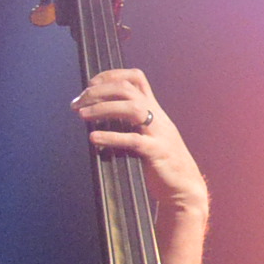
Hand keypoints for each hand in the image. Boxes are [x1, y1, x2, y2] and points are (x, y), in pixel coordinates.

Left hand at [76, 68, 206, 224]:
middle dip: (98, 91)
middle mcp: (158, 117)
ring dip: (103, 108)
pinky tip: (94, 139)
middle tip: (77, 104)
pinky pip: (134, 140)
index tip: (89, 85)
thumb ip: (131, 123)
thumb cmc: (163, 163)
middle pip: (128, 89)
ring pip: (133, 108)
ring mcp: (159, 133)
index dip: (110, 75)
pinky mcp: (157, 152)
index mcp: (155, 111)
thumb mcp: (149, 135)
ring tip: (82, 115)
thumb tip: (99, 115)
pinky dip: (111, 137)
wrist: (185, 188)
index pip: (135, 78)